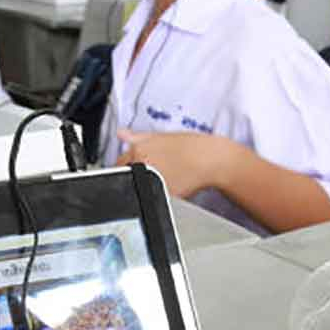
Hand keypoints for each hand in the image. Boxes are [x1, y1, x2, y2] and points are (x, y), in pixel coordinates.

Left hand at [116, 129, 237, 197]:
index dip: (127, 164)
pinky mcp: (162, 194)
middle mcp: (142, 166)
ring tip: (166, 174)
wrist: (210, 159)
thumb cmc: (191, 146)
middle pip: (127, 175)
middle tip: (156, 168)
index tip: (135, 165)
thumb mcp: (161, 136)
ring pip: (139, 186)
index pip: (119, 162)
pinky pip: (153, 195)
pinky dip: (158, 191)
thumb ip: (137, 136)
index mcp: (139, 150)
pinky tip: (171, 182)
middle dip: (135, 173)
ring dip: (145, 183)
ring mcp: (150, 181)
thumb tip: (121, 133)